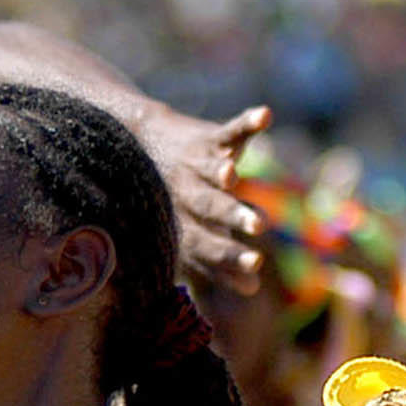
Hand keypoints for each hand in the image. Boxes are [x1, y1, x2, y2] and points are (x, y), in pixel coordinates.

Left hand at [138, 102, 271, 293]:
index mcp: (183, 224)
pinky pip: (230, 128)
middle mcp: (186, 193)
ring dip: (220, 171)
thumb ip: (221, 261)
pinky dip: (248, 121)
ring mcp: (197, 164)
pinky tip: (265, 115)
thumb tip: (252, 290)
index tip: (256, 268)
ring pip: (210, 169)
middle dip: (233, 216)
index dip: (230, 257)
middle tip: (258, 227)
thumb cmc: (172, 203)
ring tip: (231, 174)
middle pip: (209, 207)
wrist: (139, 144)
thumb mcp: (191, 233)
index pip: (208, 244)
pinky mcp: (209, 138)